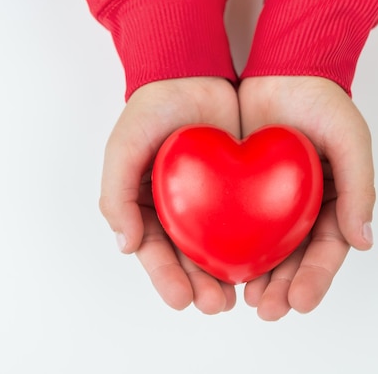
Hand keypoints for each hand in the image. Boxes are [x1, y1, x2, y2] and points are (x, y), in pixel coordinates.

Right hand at [99, 77, 239, 313]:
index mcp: (147, 206)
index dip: (165, 278)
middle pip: (188, 258)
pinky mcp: (238, 187)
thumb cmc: (151, 110)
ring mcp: (210, 199)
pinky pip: (246, 220)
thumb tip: (126, 245)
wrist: (192, 73)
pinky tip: (262, 262)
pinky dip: (251, 244)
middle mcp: (178, 209)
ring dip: (225, 275)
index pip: (155, 250)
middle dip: (199, 286)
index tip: (181, 300)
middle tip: (215, 305)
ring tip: (238, 296)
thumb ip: (115, 194)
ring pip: (218, 247)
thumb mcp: (123, 147)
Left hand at [238, 76, 375, 319]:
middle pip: (296, 259)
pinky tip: (222, 266)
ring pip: (267, 250)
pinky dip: (233, 248)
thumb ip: (359, 187)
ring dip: (259, 278)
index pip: (329, 249)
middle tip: (268, 310)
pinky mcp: (246, 189)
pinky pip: (239, 224)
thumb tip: (365, 241)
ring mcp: (274, 200)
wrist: (285, 69)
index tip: (299, 301)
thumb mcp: (350, 139)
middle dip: (284, 288)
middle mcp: (305, 208)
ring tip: (246, 299)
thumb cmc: (324, 102)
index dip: (316, 278)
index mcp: (335, 202)